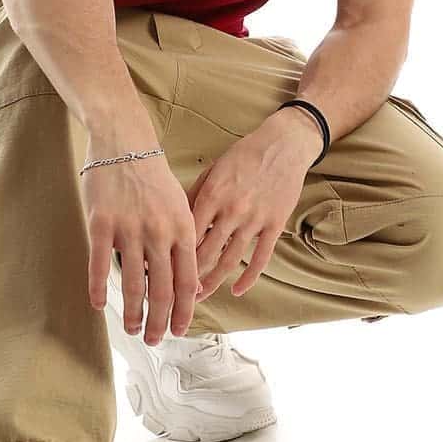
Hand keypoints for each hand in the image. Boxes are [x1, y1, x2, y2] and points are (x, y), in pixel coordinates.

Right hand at [82, 142, 201, 345]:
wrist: (124, 142)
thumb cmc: (153, 176)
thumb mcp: (179, 205)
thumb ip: (182, 240)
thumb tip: (182, 279)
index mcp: (182, 228)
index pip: (187, 280)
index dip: (183, 310)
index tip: (178, 329)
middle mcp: (159, 232)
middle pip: (162, 289)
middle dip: (159, 321)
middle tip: (154, 340)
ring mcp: (129, 228)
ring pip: (133, 282)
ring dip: (133, 312)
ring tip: (131, 330)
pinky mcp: (101, 223)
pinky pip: (100, 264)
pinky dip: (100, 289)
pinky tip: (99, 305)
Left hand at [190, 112, 319, 302]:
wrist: (283, 144)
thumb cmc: (244, 156)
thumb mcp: (213, 171)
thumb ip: (194, 197)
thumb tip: (174, 223)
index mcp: (212, 195)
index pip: (186, 234)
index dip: (171, 255)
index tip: (159, 270)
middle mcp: (232, 210)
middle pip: (205, 253)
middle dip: (188, 277)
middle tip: (175, 293)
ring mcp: (255, 219)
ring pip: (230, 260)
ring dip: (213, 282)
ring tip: (200, 297)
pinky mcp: (275, 224)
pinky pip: (261, 258)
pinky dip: (249, 277)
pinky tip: (237, 290)